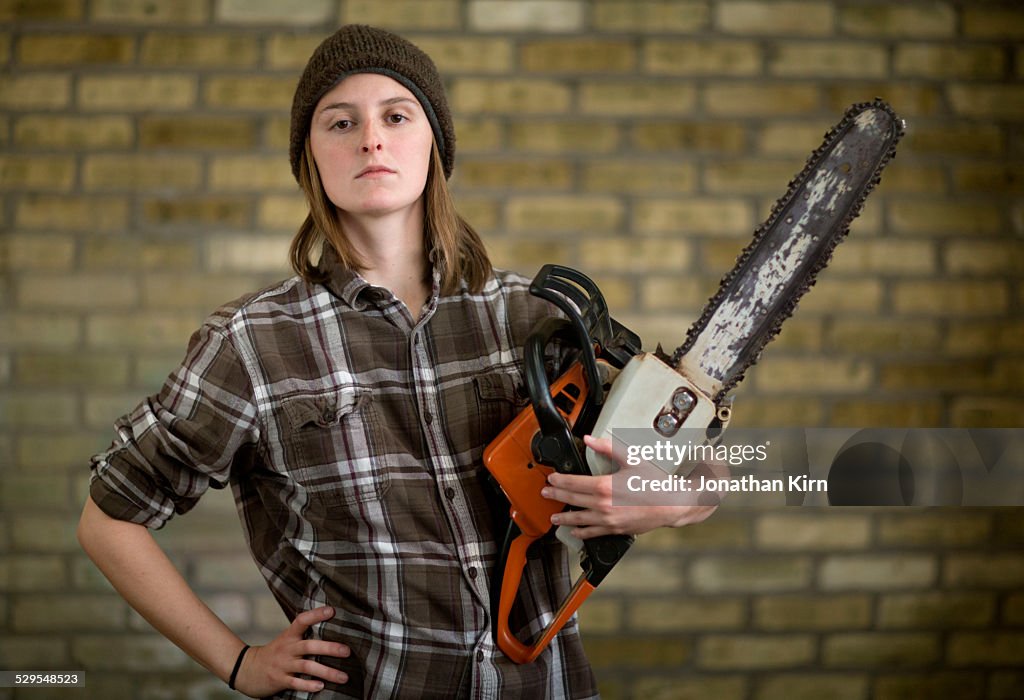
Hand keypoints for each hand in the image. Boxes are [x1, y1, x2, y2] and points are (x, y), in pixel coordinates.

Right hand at [233, 605, 349, 696]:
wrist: (246, 669)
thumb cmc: (274, 654)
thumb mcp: (286, 640)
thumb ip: (304, 635)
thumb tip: (329, 626)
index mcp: (289, 636)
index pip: (302, 620)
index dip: (316, 614)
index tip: (332, 610)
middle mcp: (287, 649)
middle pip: (309, 645)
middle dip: (330, 648)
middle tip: (347, 651)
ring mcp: (283, 665)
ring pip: (307, 666)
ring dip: (327, 672)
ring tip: (344, 677)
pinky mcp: (279, 680)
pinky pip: (295, 682)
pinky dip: (308, 685)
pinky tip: (320, 687)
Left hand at [541, 435, 723, 539]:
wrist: (671, 504)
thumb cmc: (654, 482)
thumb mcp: (631, 458)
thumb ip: (608, 448)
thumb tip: (590, 439)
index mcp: (604, 486)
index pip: (573, 482)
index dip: (559, 480)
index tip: (551, 478)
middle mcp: (603, 505)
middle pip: (572, 499)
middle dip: (556, 495)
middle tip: (546, 493)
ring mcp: (608, 519)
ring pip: (579, 519)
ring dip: (564, 517)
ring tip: (554, 516)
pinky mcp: (615, 529)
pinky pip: (593, 532)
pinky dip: (581, 532)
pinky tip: (575, 531)